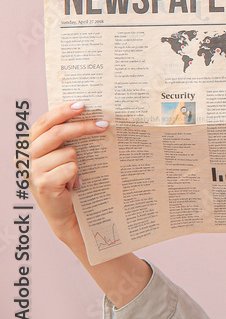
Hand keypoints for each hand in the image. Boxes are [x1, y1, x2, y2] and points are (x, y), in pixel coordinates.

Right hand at [28, 102, 108, 247]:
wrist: (68, 214)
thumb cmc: (68, 180)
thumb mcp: (63, 156)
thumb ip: (66, 137)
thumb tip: (90, 113)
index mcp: (31, 146)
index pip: (43, 122)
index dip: (62, 111)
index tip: (82, 104)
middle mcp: (27, 157)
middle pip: (57, 133)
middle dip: (83, 127)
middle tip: (104, 124)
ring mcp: (33, 172)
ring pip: (68, 152)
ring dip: (79, 161)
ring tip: (77, 173)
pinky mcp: (43, 185)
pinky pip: (70, 168)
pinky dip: (77, 175)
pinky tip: (74, 185)